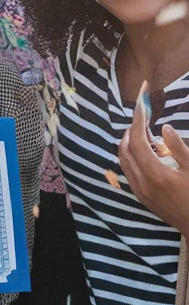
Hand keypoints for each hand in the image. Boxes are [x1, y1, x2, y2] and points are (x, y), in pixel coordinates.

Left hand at [119, 85, 188, 235]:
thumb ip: (179, 148)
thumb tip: (165, 127)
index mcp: (156, 174)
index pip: (137, 141)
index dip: (137, 122)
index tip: (140, 107)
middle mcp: (142, 182)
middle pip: (126, 149)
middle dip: (130, 131)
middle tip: (141, 119)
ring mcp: (140, 191)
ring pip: (124, 161)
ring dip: (128, 144)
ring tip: (141, 133)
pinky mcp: (141, 197)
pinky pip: (128, 171)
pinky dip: (130, 157)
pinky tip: (143, 153)